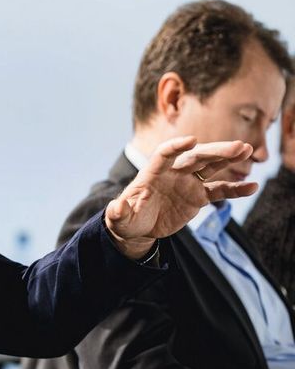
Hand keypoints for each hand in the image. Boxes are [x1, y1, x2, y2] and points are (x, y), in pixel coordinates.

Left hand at [106, 137, 257, 258]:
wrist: (138, 227)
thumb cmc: (126, 219)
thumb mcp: (120, 218)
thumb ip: (118, 212)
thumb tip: (116, 208)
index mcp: (152, 173)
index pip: (165, 154)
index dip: (177, 147)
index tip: (191, 141)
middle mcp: (173, 173)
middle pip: (195, 157)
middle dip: (215, 151)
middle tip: (238, 146)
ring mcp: (187, 183)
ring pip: (210, 167)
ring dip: (228, 158)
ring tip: (248, 150)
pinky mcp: (198, 197)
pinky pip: (219, 191)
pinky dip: (235, 189)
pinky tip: (253, 186)